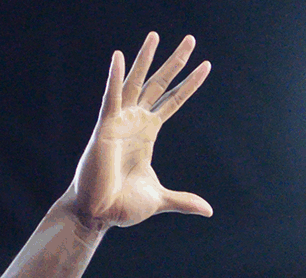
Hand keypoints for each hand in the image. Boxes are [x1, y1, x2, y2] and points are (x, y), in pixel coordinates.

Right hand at [62, 32, 212, 233]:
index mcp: (148, 134)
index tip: (206, 65)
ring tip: (155, 35)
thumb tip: (208, 210)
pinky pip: (111, 99)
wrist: (97, 215)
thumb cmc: (122, 207)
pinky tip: (119, 57)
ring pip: (135, 83)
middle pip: (158, 84)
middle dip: (174, 61)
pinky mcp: (104, 129)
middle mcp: (135, 122)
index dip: (189, 84)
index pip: (173, 101)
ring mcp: (119, 122)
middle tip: (190, 38)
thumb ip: (183, 200)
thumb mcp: (159, 198)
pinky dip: (114, 78)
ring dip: (145, 59)